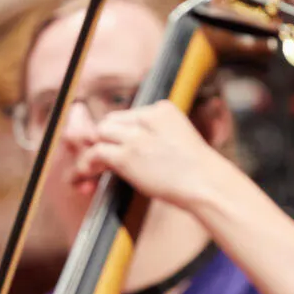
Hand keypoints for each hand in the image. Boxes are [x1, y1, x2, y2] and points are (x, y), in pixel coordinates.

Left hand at [79, 100, 229, 209]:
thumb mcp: (179, 139)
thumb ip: (157, 135)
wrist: (206, 184)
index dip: (122, 132)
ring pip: (101, 133)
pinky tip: (87, 172)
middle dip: (106, 138)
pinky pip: (96, 153)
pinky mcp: (126, 156)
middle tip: (104, 157)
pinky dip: (88, 163)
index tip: (120, 146)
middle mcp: (147, 117)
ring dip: (95, 149)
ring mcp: (135, 137)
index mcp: (163, 109)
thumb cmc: (198, 170)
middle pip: (112, 121)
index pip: (130, 115)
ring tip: (92, 166)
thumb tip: (132, 146)